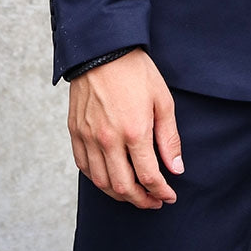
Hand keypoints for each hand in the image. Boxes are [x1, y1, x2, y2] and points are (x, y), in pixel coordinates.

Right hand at [68, 47, 182, 209]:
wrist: (102, 49)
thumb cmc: (135, 71)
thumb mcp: (162, 99)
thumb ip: (169, 137)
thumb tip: (175, 168)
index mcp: (134, 131)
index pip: (149, 177)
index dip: (162, 192)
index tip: (169, 196)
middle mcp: (109, 140)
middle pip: (124, 187)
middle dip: (141, 200)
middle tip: (154, 201)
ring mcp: (89, 137)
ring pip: (102, 182)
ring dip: (119, 195)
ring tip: (133, 194)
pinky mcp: (75, 132)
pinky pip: (84, 167)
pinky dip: (97, 180)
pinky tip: (109, 178)